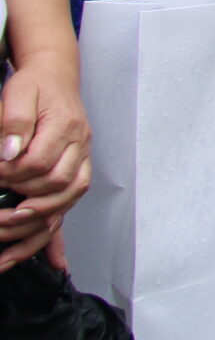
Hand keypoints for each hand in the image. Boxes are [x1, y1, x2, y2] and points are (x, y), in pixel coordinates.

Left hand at [0, 60, 91, 272]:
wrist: (56, 77)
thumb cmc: (35, 86)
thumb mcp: (19, 93)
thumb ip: (14, 122)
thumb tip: (9, 153)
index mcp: (66, 126)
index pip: (40, 161)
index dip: (12, 175)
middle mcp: (79, 146)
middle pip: (59, 184)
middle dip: (25, 202)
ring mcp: (81, 159)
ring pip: (69, 198)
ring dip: (41, 220)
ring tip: (11, 236)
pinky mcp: (77, 170)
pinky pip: (70, 205)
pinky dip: (60, 234)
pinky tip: (54, 261)